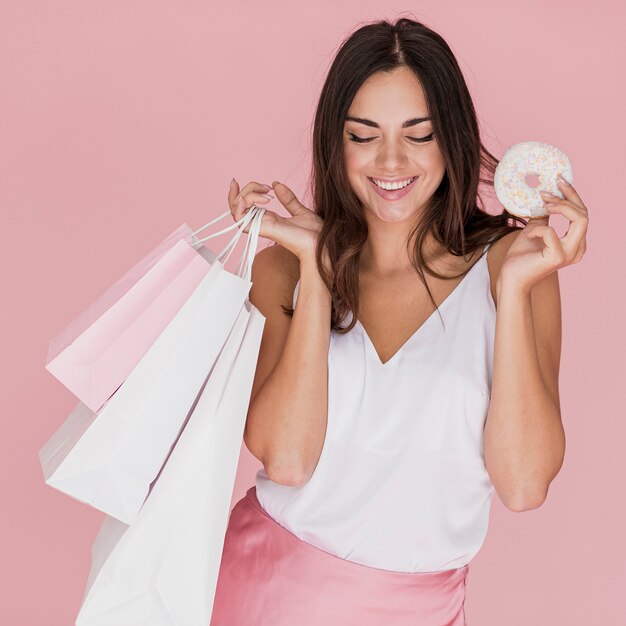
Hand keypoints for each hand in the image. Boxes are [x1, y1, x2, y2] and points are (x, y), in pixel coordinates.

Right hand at [228, 178, 331, 274]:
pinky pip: (240, 220)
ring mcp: (262, 227)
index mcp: (269, 219)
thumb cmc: (315, 234)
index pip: (246, 206)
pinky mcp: (264, 230)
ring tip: (266, 193)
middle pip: (239, 205)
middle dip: (247, 189)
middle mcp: (262, 223)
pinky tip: (256, 200)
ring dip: (245, 196)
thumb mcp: (300, 210)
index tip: (263, 184)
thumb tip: (276, 184)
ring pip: (236, 211)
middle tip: (266, 187)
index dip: (246, 191)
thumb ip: (288, 199)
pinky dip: (241, 207)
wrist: (321, 244)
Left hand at [499, 174, 588, 290]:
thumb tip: (545, 199)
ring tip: (543, 204)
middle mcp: (577, 249)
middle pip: (584, 213)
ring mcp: (570, 253)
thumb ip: (543, 218)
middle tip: (547, 191)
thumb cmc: (521, 257)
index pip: (582, 213)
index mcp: (575, 242)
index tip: (558, 181)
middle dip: (567, 197)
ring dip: (560, 207)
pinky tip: (529, 234)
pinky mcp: (558, 257)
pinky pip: (551, 231)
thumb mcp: (534, 230)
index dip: (572, 195)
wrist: (510, 278)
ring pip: (580, 219)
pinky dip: (538, 228)